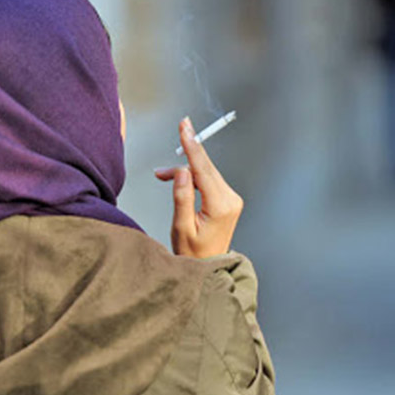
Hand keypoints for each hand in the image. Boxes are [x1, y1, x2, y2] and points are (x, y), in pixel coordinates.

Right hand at [154, 117, 242, 257]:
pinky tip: (178, 180)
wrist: (208, 267)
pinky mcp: (226, 198)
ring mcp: (230, 198)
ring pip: (204, 172)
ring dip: (184, 171)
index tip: (185, 128)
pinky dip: (191, 177)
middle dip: (182, 160)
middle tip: (168, 153)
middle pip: (205, 167)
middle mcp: (230, 199)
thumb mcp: (181, 227)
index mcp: (221, 206)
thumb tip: (182, 171)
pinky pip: (207, 179)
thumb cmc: (193, 253)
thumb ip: (182, 197)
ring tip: (163, 176)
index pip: (204, 169)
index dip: (192, 146)